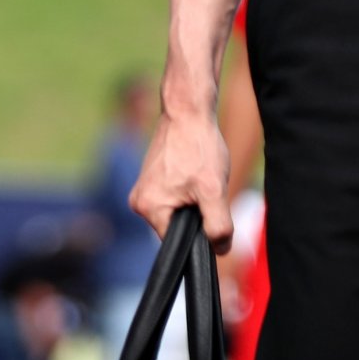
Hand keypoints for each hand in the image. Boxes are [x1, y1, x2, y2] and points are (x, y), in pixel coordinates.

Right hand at [131, 105, 232, 249]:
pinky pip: (173, 197)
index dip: (199, 235)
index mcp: (149, 208)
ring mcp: (143, 188)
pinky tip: (194, 171)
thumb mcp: (214, 190)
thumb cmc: (199, 146)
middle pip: (176, 227)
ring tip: (199, 176)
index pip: (178, 243)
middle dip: (196, 215)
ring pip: (176, 211)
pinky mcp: (151, 179)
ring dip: (193, 201)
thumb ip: (218, 226)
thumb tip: (220, 249)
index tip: (211, 214)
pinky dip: (188, 190)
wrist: (188, 110)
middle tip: (206, 189)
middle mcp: (139, 201)